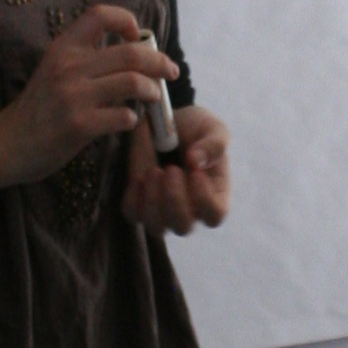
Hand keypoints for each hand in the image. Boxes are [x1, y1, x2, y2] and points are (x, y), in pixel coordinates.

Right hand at [0, 4, 180, 186]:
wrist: (7, 143)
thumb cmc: (38, 108)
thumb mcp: (53, 69)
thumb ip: (84, 58)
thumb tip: (131, 50)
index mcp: (63, 47)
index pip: (100, 14)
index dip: (126, 20)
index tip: (137, 36)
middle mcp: (68, 66)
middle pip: (131, 53)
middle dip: (159, 61)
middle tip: (170, 71)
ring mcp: (73, 96)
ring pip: (133, 82)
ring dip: (151, 90)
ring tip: (153, 96)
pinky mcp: (79, 125)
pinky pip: (123, 116)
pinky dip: (133, 119)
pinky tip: (128, 121)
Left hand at [123, 104, 231, 236]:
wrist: (168, 121)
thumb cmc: (197, 129)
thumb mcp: (212, 129)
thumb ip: (213, 145)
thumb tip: (195, 161)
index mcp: (214, 194)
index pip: (214, 215)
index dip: (204, 200)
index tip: (195, 173)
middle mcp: (190, 208)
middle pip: (183, 227)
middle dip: (174, 201)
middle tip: (171, 169)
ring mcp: (163, 208)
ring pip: (156, 227)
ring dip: (152, 201)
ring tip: (153, 171)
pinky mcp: (139, 201)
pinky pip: (133, 214)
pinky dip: (133, 198)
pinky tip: (140, 176)